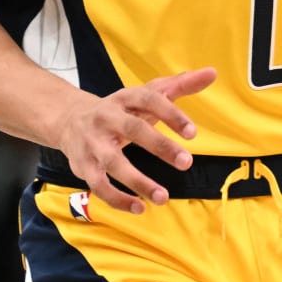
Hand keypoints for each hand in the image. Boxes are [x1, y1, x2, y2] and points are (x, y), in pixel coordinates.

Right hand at [53, 68, 216, 212]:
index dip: (171, 114)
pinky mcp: (83, 166)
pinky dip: (118, 199)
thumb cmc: (119, 109)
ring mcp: (93, 143)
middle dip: (160, 146)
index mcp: (125, 98)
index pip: (149, 99)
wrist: (69, 119)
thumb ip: (179, 85)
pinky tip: (140, 208)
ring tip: (163, 197)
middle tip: (187, 162)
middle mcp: (106, 117)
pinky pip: (99, 186)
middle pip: (133, 129)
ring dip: (138, 181)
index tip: (193, 133)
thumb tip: (212, 73)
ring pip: (113, 163)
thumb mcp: (146, 94)